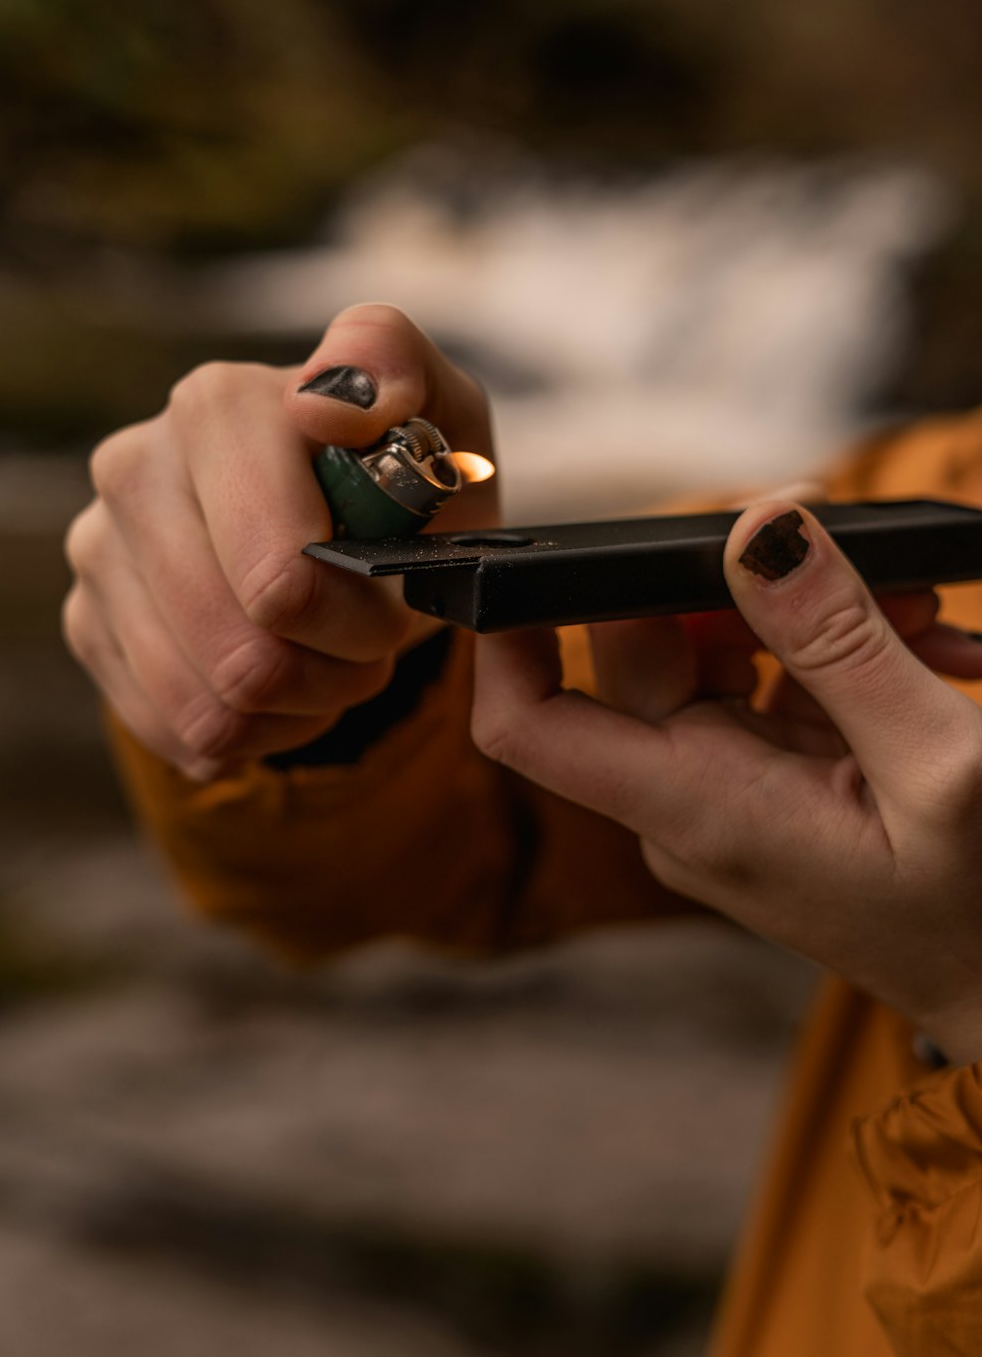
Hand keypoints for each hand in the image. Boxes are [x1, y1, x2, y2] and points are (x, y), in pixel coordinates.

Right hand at [64, 304, 496, 779]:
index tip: (394, 593)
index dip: (357, 615)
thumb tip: (333, 403)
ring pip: (211, 707)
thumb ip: (395, 364)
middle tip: (376, 639)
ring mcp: (98, 549)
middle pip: (243, 654)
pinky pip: (178, 730)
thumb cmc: (402, 469)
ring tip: (336, 660)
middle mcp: (135, 468)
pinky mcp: (87, 621)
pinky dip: (254, 730)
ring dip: (301, 704)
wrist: (345, 519)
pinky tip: (286, 684)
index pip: (278, 576)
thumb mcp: (439, 408)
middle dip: (336, 668)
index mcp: (216, 407)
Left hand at [473, 501, 981, 1064]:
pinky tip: (921, 639)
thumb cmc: (981, 909)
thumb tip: (757, 530)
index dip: (505, 639)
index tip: (545, 556)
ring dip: (809, 609)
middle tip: (847, 539)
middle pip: (641, 650)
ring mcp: (724, 783)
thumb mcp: (935, 766)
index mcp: (695, 807)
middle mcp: (685, 796)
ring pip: (712, 648)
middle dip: (738, 579)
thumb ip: (840, 643)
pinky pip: (768, 677)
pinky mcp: (766, 772)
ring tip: (920, 606)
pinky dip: (836, 649)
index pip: (528, 726)